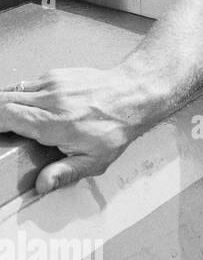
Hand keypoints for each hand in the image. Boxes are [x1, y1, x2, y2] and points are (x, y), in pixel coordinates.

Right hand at [0, 69, 152, 194]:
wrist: (134, 95)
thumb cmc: (116, 126)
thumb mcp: (95, 159)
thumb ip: (65, 173)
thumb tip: (43, 185)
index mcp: (54, 123)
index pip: (5, 115)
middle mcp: (50, 99)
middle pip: (2, 101)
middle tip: (2, 131)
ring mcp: (52, 83)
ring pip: (12, 90)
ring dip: (7, 105)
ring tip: (15, 122)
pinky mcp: (55, 74)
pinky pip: (28, 85)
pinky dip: (23, 97)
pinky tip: (35, 109)